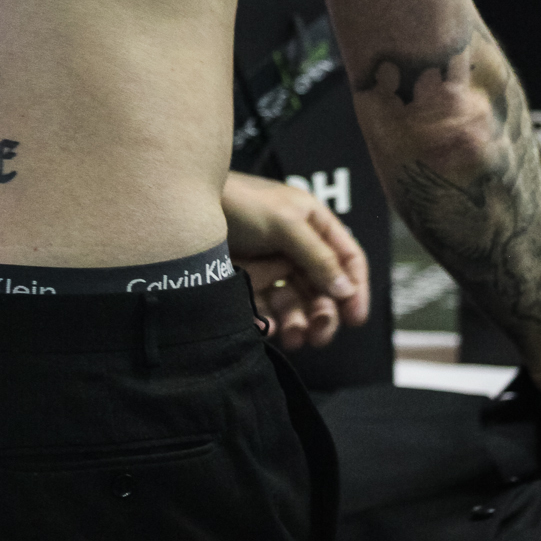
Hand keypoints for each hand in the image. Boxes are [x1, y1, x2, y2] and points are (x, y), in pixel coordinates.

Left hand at [221, 171, 369, 352]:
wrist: (184, 207)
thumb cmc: (239, 203)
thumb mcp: (285, 223)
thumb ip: (318, 257)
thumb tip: (347, 291)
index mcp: (312, 223)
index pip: (347, 258)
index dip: (356, 288)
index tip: (356, 319)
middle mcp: (296, 245)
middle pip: (323, 287)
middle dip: (325, 313)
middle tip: (319, 335)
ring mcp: (272, 263)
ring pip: (297, 302)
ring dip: (300, 322)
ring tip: (293, 338)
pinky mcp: (249, 280)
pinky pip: (267, 308)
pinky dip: (272, 321)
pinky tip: (270, 329)